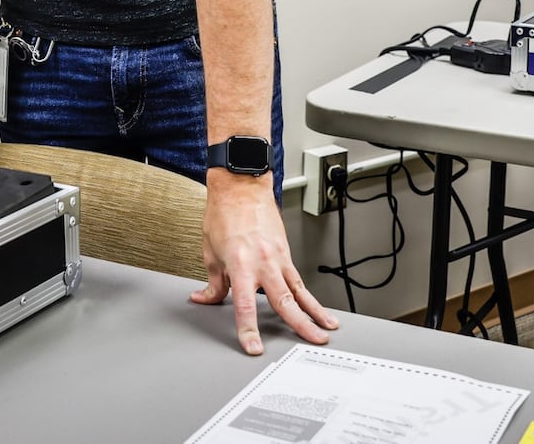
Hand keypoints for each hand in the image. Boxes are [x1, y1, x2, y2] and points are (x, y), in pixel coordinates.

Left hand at [190, 172, 338, 354]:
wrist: (241, 188)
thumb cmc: (224, 215)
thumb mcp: (211, 253)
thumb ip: (213, 283)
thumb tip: (206, 299)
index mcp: (241, 264)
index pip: (246, 305)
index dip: (249, 329)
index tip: (253, 346)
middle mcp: (263, 263)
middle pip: (284, 301)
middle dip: (300, 324)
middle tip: (313, 341)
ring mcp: (278, 258)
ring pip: (299, 291)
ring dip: (314, 312)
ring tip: (327, 328)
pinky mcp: (285, 253)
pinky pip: (298, 279)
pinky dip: (309, 296)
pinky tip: (317, 307)